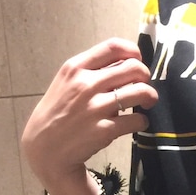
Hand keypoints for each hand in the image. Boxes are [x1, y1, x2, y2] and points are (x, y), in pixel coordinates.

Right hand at [21, 39, 157, 194]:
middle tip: (143, 86)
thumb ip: (91, 71)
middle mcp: (86, 84)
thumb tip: (123, 63)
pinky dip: (143, 121)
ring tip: (147, 103)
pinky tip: (137, 122)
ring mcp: (95, 108)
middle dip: (145, 76)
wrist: (45, 147)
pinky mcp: (104, 130)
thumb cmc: (59, 112)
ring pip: (141, 92)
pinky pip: (137, 120)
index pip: (112, 47)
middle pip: (133, 68)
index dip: (133, 52)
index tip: (137, 60)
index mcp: (76, 68)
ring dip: (150, 97)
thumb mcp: (67, 83)